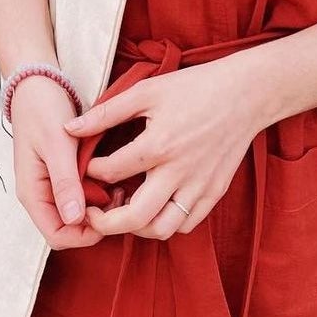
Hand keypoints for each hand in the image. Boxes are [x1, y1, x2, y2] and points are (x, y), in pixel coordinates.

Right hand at [9, 75, 126, 249]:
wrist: (38, 86)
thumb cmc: (44, 111)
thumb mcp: (57, 144)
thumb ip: (65, 181)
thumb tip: (75, 218)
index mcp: (33, 194)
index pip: (57, 236)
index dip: (85, 235)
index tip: (110, 214)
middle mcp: (41, 196)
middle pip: (70, 230)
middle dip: (96, 223)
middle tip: (121, 198)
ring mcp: (52, 188)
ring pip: (78, 216)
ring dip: (100, 209)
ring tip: (121, 188)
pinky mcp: (64, 178)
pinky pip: (82, 198)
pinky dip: (99, 195)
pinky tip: (115, 180)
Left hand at [62, 59, 263, 240]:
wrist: (246, 94)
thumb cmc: (195, 88)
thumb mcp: (147, 91)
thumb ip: (107, 112)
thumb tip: (70, 128)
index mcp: (159, 144)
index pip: (111, 172)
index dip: (91, 171)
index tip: (87, 167)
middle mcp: (179, 172)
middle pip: (134, 217)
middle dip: (105, 222)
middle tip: (93, 213)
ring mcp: (199, 186)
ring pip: (162, 228)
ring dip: (137, 228)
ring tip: (125, 210)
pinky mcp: (214, 192)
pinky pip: (187, 224)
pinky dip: (166, 223)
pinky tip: (155, 206)